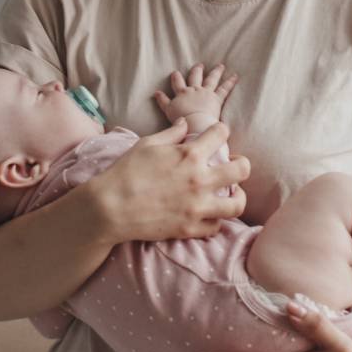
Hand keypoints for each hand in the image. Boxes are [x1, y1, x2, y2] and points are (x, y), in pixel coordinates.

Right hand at [86, 119, 249, 243]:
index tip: (216, 136)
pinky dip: (215, 220)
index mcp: (189, 155)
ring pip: (238, 203)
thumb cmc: (125, 172)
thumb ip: (171, 133)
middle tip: (233, 165)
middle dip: (241, 164)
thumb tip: (186, 123)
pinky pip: (217, 226)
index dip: (221, 131)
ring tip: (229, 194)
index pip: (221, 134)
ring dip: (237, 196)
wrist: (109, 208)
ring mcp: (197, 207)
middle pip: (242, 169)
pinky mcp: (190, 228)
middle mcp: (200, 180)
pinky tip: (208, 213)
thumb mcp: (146, 144)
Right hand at [153, 63, 238, 123]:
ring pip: (211, 79)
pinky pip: (224, 89)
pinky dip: (230, 82)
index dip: (176, 78)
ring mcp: (206, 93)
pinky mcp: (216, 98)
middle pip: (195, 77)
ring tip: (221, 66)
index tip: (175, 72)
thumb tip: (155, 93)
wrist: (194, 123)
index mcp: (182, 93)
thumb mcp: (168, 110)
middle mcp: (194, 90)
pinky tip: (235, 76)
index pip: (178, 83)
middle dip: (197, 70)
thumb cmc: (181, 119)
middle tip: (200, 65)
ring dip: (216, 72)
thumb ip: (162, 101)